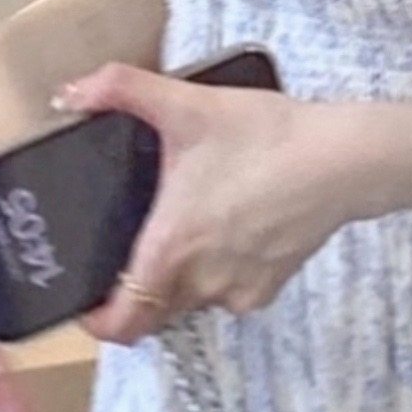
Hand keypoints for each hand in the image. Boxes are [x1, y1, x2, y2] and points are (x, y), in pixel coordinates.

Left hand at [55, 63, 363, 344]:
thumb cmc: (265, 137)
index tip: (87, 304)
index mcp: (171, 247)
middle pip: (153, 311)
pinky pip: (228, 295)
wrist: (340, 160)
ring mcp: (237, 291)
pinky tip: (229, 235)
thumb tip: (71, 91)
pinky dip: (218, 276)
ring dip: (179, 281)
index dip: (97, 323)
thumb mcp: (187, 103)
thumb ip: (121, 89)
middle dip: (137, 293)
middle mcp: (201, 282)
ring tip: (187, 234)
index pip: (122, 321)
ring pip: (191, 302)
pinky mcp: (268, 289)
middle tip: (129, 257)